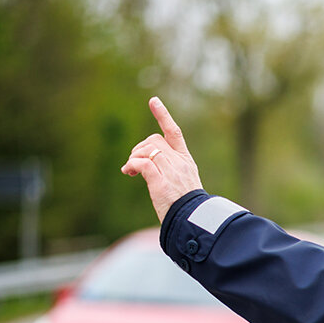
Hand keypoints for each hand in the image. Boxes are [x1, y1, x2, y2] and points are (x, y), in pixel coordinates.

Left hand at [121, 97, 203, 222]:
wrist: (193, 222)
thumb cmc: (186, 208)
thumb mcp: (181, 184)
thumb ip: (166, 171)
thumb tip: (141, 167)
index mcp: (186, 161)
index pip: (174, 132)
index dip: (163, 115)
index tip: (153, 101)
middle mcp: (179, 162)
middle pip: (154, 140)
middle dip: (140, 148)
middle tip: (133, 165)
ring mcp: (171, 171)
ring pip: (147, 149)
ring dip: (134, 157)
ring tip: (131, 171)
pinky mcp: (160, 182)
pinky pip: (142, 163)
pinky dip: (133, 164)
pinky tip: (130, 172)